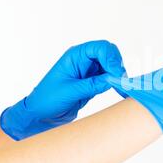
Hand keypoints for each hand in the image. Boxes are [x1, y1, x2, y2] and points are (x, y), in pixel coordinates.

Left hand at [0, 40, 125, 139]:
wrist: (41, 115)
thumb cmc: (47, 99)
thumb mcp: (70, 91)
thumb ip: (92, 85)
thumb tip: (112, 79)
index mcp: (75, 56)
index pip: (100, 48)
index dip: (111, 58)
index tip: (116, 74)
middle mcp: (84, 60)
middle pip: (109, 53)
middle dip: (117, 65)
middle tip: (121, 81)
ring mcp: (89, 71)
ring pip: (111, 66)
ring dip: (118, 75)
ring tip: (121, 87)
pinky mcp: (93, 82)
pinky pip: (109, 78)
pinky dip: (116, 83)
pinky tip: (119, 90)